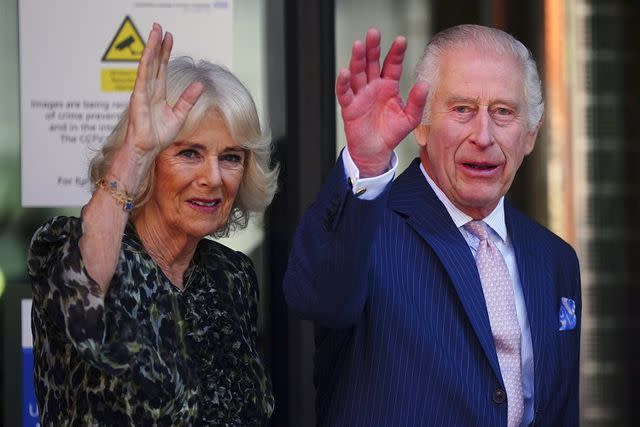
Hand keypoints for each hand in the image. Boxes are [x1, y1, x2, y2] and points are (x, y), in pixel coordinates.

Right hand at [125, 23, 202, 158]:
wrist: (148, 148)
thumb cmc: (159, 135)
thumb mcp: (179, 115)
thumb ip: (188, 100)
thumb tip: (200, 85)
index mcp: (157, 93)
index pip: (161, 67)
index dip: (165, 52)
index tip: (169, 37)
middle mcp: (149, 89)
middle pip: (154, 61)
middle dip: (157, 44)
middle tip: (159, 26)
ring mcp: (142, 92)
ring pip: (147, 64)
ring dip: (150, 47)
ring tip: (154, 31)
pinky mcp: (138, 97)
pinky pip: (142, 77)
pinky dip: (146, 64)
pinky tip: (148, 52)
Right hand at [336, 28, 428, 176]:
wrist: (376, 151)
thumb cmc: (391, 133)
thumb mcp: (410, 118)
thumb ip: (417, 102)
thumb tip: (425, 84)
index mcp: (389, 86)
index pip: (392, 64)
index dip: (396, 52)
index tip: (401, 40)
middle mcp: (373, 86)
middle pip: (372, 63)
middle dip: (372, 48)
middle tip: (374, 33)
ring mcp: (360, 95)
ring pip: (357, 73)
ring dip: (357, 59)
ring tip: (359, 45)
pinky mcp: (349, 106)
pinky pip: (345, 92)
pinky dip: (344, 83)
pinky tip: (345, 72)